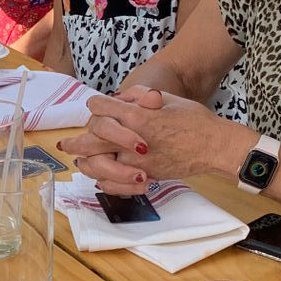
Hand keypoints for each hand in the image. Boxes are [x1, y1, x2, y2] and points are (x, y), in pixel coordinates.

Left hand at [72, 90, 244, 193]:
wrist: (215, 145)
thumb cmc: (194, 119)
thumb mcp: (168, 98)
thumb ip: (141, 97)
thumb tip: (122, 97)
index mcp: (137, 116)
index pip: (101, 107)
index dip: (96, 105)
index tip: (95, 107)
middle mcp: (133, 140)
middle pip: (92, 139)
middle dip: (77, 141)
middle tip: (65, 144)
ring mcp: (138, 161)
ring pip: (99, 164)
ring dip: (86, 162)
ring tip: (79, 161)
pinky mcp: (146, 176)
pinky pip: (116, 184)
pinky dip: (105, 182)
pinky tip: (100, 178)